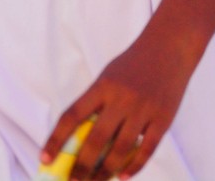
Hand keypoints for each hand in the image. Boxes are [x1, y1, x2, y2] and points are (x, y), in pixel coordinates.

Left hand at [41, 34, 195, 179]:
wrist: (170, 47)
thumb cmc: (133, 65)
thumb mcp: (108, 77)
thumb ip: (96, 105)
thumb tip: (80, 140)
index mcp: (102, 87)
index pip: (72, 117)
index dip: (55, 140)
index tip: (44, 159)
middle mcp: (121, 99)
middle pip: (95, 140)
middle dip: (82, 166)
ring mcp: (143, 110)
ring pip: (120, 150)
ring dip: (105, 171)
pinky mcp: (163, 119)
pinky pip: (146, 150)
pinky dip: (133, 167)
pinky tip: (122, 176)